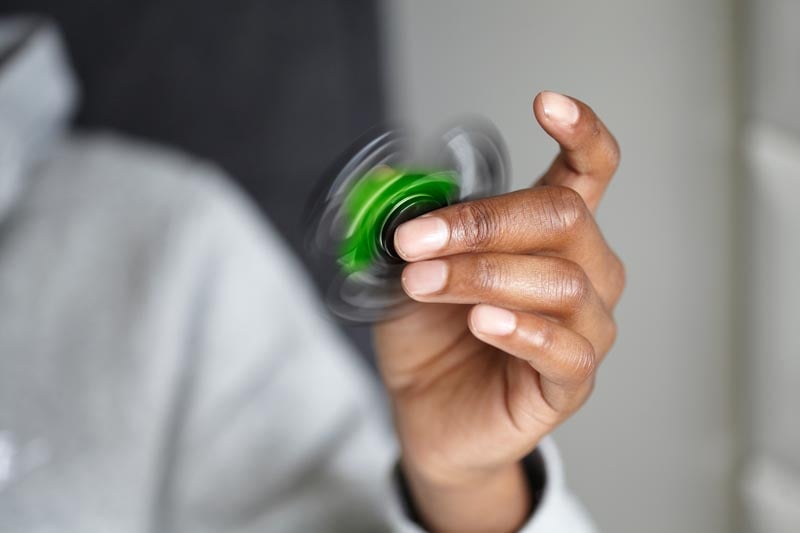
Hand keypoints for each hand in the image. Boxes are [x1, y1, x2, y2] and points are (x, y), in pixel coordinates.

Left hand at [374, 91, 623, 531]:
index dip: (580, 132)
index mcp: (550, 235)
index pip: (589, 171)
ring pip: (559, 281)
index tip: (545, 104)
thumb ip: (418, 229)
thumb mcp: (412, 269)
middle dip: (482, 222)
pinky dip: (520, 329)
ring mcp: (584, 327)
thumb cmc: (431, 336)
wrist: (428, 412)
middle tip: (415, 242)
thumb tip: (397, 188)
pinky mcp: (571, 380)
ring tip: (425, 284)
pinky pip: (565, 348)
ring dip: (481, 275)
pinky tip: (482, 323)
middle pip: (563, 218)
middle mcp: (582, 272)